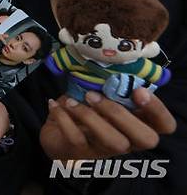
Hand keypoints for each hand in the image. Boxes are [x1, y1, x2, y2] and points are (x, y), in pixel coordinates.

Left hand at [41, 90, 176, 159]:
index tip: (138, 91)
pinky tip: (54, 104)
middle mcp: (126, 141)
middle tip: (94, 95)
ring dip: (92, 117)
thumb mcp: (98, 96)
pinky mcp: (79, 152)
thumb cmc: (84, 111)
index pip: (164, 125)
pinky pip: (76, 138)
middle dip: (122, 114)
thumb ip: (108, 87)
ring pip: (113, 141)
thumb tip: (108, 67)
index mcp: (136, 124)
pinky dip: (63, 118)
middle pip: (145, 139)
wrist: (55, 134)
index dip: (158, 110)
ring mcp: (104, 150)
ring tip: (72, 100)